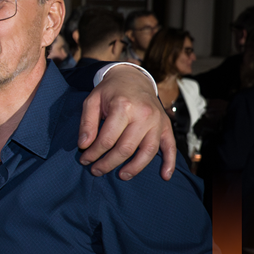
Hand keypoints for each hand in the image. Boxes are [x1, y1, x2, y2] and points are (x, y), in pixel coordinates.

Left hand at [78, 65, 175, 180]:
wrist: (133, 77)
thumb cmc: (110, 91)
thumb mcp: (91, 101)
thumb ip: (87, 123)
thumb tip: (83, 145)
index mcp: (123, 107)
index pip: (107, 139)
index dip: (93, 153)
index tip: (84, 160)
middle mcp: (143, 115)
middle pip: (126, 148)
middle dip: (108, 163)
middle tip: (96, 171)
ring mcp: (157, 121)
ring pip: (147, 152)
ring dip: (134, 168)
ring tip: (121, 176)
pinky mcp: (166, 126)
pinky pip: (170, 147)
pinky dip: (169, 163)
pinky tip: (164, 176)